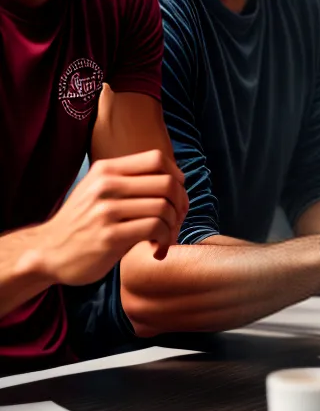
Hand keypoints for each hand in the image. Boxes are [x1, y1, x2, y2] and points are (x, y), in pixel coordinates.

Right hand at [33, 150, 187, 286]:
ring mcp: (106, 211)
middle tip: (176, 221)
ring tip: (164, 238)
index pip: (157, 158)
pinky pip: (155, 228)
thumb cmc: (84, 222)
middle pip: (167, 183)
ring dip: (173, 226)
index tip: (176, 197)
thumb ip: (130, 181)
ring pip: (164, 207)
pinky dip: (164, 240)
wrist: (47, 252)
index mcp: (106, 169)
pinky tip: (156, 249)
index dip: (176, 176)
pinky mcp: (110, 236)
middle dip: (181, 204)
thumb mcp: (99, 190)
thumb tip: (178, 182)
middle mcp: (106, 185)